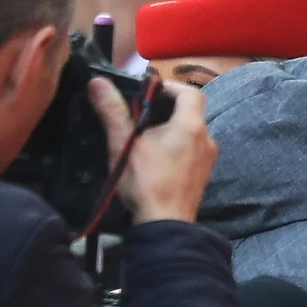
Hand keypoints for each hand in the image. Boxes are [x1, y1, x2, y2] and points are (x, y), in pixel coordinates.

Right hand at [91, 78, 218, 223]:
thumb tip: (98, 82)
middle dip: (166, 109)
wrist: (166, 224)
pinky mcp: (203, 175)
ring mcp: (208, 159)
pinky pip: (191, 151)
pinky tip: (156, 160)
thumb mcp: (124, 144)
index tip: (148, 93)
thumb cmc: (146, 182)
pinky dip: (176, 147)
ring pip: (190, 133)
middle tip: (140, 115)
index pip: (190, 93)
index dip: (170, 88)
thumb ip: (113, 111)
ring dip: (170, 129)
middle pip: (190, 112)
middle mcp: (207, 139)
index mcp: (191, 125)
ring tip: (144, 138)